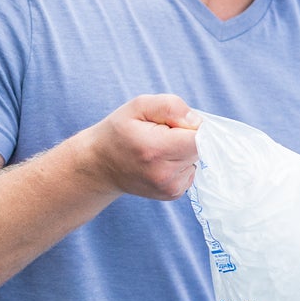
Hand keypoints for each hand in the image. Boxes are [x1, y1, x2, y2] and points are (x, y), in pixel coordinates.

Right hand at [81, 95, 201, 200]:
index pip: (198, 139)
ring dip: (183, 152)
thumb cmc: (119, 131)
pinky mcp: (173, 194)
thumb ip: (171, 107)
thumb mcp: (139, 106)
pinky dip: (180, 164)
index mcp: (156, 150)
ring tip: (158, 149)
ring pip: (195, 161)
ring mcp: (170, 188)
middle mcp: (165, 174)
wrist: (100, 165)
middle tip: (162, 134)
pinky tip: (160, 162)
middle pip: (199, 149)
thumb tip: (197, 122)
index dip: (191, 127)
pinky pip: (190, 172)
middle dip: (186, 137)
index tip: (174, 124)